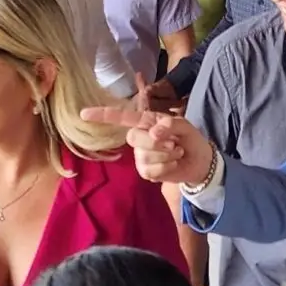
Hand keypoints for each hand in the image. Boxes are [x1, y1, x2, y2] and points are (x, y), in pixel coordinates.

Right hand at [83, 104, 214, 186]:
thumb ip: (170, 124)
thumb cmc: (190, 139)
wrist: (201, 161)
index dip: (103, 115)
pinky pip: (149, 170)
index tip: (83, 114)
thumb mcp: (185, 126)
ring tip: (176, 153)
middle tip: (173, 144)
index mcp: (146, 122)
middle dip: (155, 142)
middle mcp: (139, 137)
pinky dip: (166, 168)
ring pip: (143, 156)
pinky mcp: (145, 171)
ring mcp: (140, 156)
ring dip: (166, 156)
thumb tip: (153, 132)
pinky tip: (173, 164)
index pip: (121, 117)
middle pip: (133, 137)